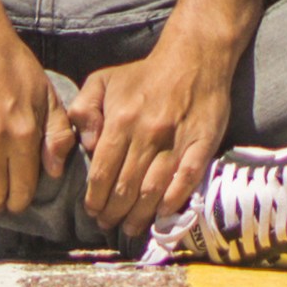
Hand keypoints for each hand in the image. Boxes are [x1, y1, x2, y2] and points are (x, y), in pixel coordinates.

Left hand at [69, 30, 243, 244]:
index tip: (92, 212)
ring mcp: (176, 141)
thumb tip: (84, 144)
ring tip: (130, 228)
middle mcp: (147, 134)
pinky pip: (187, 179)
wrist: (193, 58)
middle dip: (113, 212)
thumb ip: (83, 110)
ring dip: (140, 215)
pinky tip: (163, 214)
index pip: (102, 171)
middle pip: (126, 187)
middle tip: (108, 224)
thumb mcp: (102, 80)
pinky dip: (174, 201)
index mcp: (121, 120)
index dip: (95, 198)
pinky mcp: (202, 144)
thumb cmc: (143, 76)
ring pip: (154, 189)